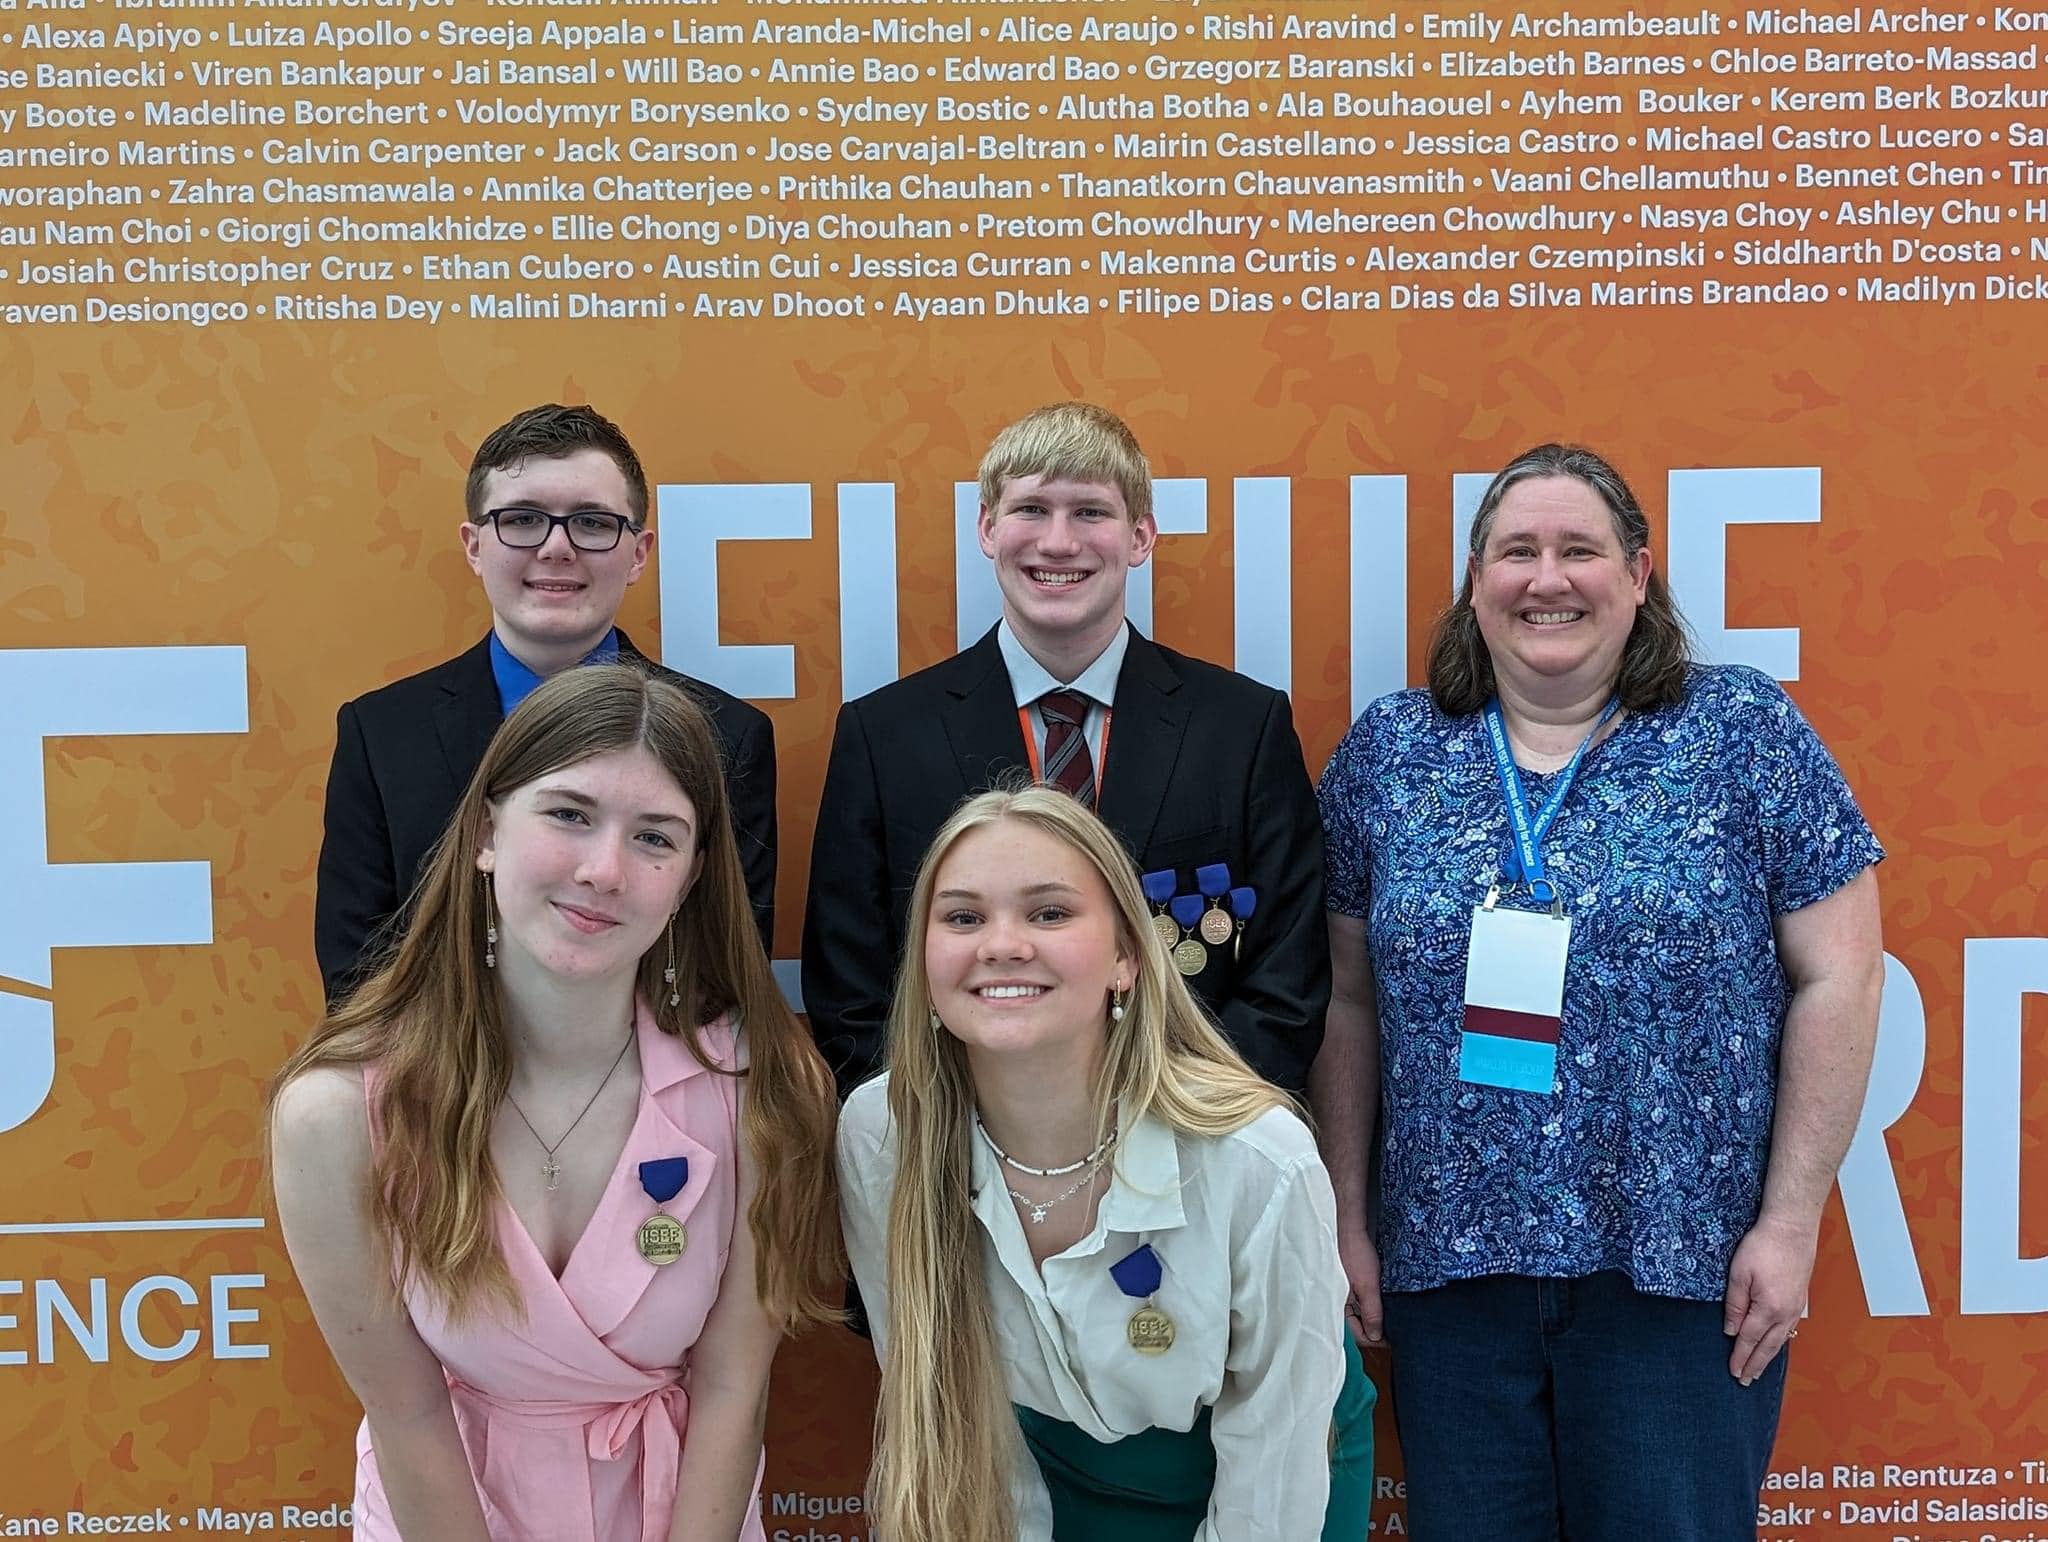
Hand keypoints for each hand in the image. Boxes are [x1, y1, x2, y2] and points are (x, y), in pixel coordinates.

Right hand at [1337, 1223, 1383, 1346]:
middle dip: (1377, 1330)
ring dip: (1377, 1317)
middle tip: (1397, 1329)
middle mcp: (1341, 1303)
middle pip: (1360, 1327)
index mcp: (1340, 1307)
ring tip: (1393, 1315)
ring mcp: (1346, 1294)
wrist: (1350, 1228)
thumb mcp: (1367, 1286)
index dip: (1378, 1339)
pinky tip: (1385, 1301)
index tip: (1395, 1338)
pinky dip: (1374, 1304)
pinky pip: (1363, 1302)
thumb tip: (1376, 1336)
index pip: (1359, 1335)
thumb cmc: (1355, 1254)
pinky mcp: (1352, 1284)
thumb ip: (1371, 1313)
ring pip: (1363, 1315)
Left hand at [1722, 1215, 1816, 1384]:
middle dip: (1755, 1365)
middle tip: (1746, 1381)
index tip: (1734, 1372)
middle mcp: (1785, 1313)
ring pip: (1780, 1339)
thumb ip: (1735, 1304)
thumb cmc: (1763, 1246)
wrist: (1792, 1229)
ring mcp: (1795, 1307)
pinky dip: (1779, 1341)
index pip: (1750, 1340)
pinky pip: (1788, 1328)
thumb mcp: (1739, 1274)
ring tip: (1758, 1369)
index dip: (1740, 1357)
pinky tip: (1775, 1344)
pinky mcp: (1799, 1299)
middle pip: (1768, 1346)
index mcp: (1768, 1309)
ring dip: (1768, 1356)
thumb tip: (1731, 1330)